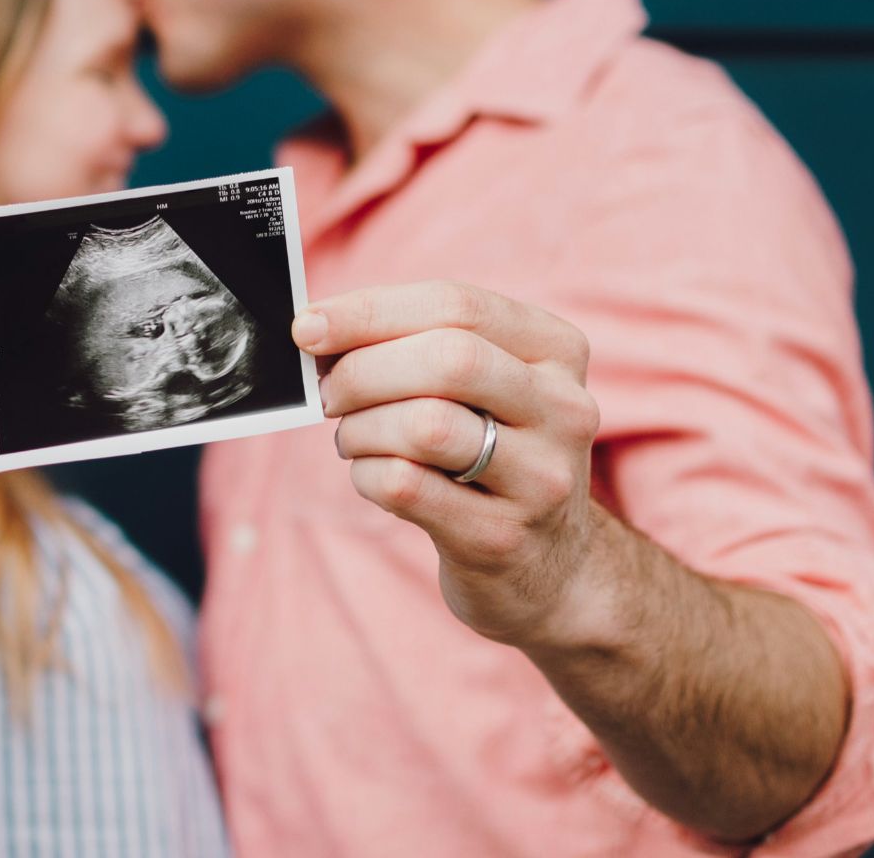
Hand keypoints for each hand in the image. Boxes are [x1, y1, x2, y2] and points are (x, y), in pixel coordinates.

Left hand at [295, 281, 603, 647]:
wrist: (550, 568)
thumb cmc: (492, 455)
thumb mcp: (484, 390)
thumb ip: (417, 346)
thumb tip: (319, 328)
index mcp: (558, 352)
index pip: (457, 305)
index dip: (370, 311)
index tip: (309, 326)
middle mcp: (564, 409)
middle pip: (447, 360)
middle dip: (363, 371)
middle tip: (328, 393)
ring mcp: (541, 479)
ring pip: (425, 425)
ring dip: (361, 427)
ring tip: (353, 438)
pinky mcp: (502, 537)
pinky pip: (407, 486)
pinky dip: (366, 474)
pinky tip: (371, 475)